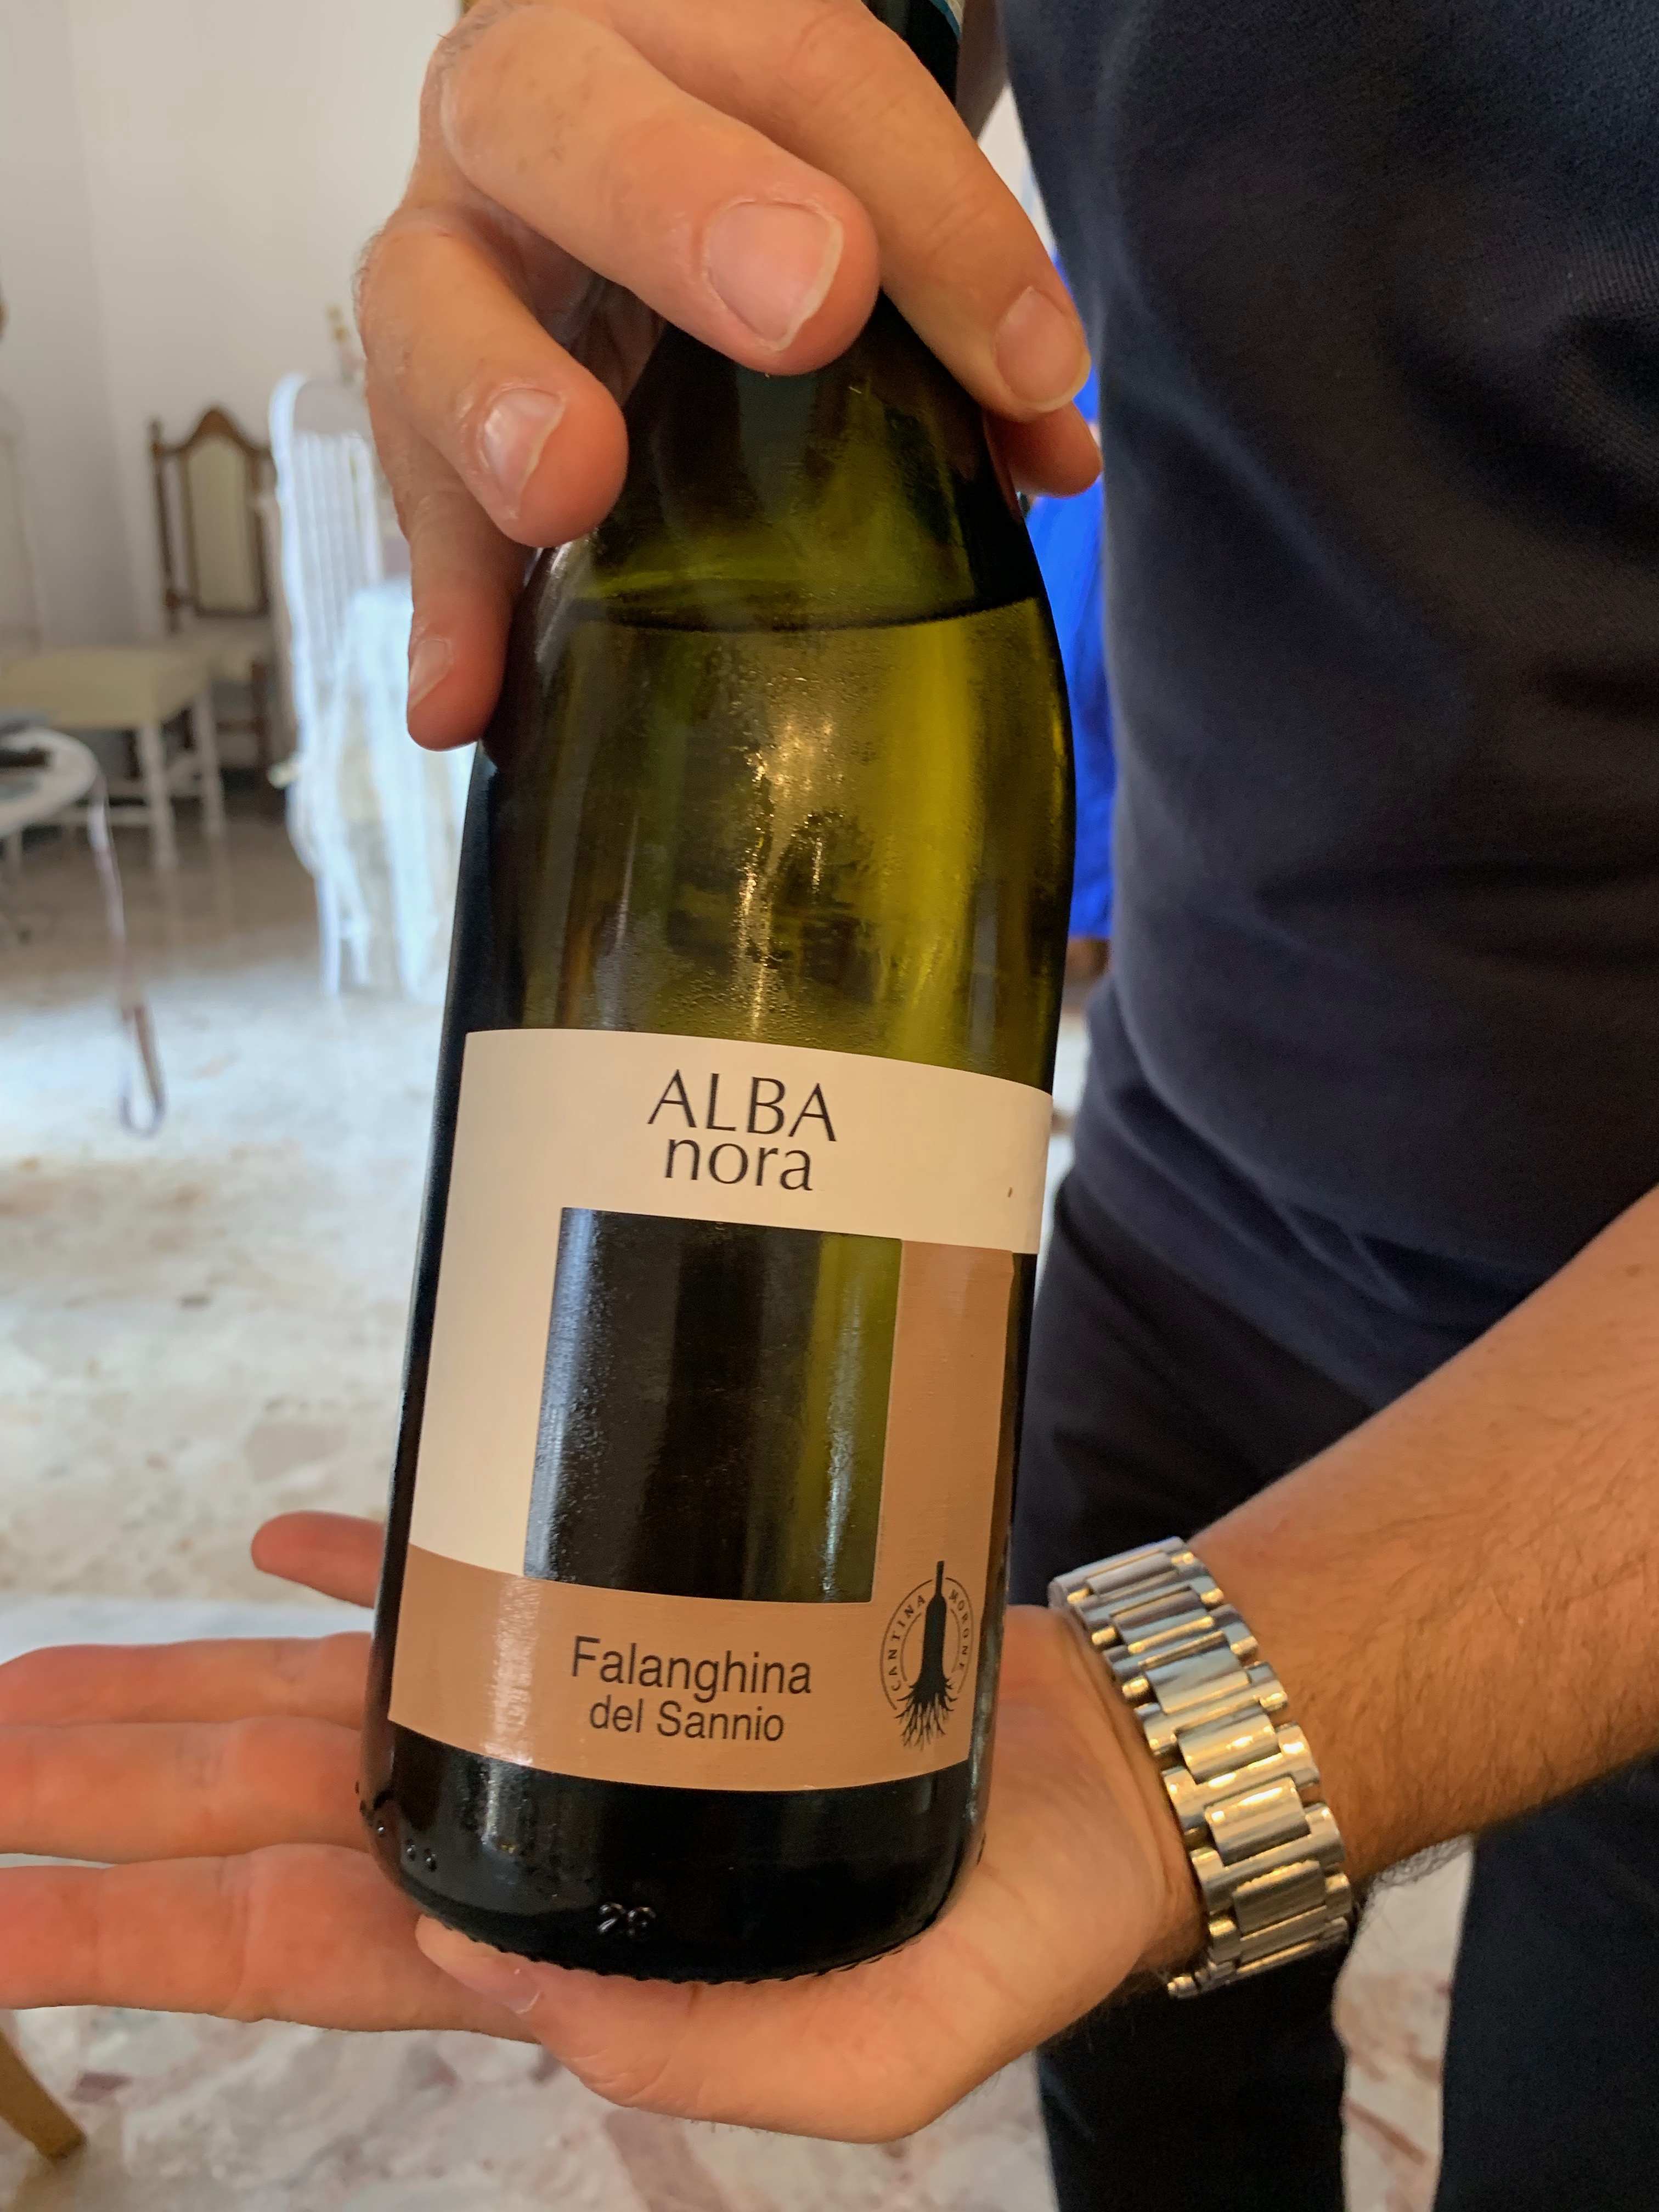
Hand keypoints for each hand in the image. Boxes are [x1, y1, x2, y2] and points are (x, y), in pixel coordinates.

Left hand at [0, 1512, 1191, 2140]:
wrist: (1076, 1783)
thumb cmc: (994, 1930)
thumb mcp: (879, 2058)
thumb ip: (697, 2068)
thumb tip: (503, 1978)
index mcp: (545, 1952)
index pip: (290, 1945)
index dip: (125, 1936)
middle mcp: (508, 1831)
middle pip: (257, 1813)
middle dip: (94, 1796)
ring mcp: (547, 1715)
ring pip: (312, 1700)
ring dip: (169, 1686)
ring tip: (26, 1679)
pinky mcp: (617, 1615)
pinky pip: (449, 1582)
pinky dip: (354, 1560)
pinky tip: (268, 1540)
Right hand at [359, 0, 1101, 751]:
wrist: (592, 163)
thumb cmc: (741, 174)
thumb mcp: (841, 183)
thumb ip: (942, 292)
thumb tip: (1048, 452)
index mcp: (669, 28)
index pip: (812, 72)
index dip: (936, 212)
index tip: (1029, 364)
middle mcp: (527, 107)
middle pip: (566, 115)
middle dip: (683, 205)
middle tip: (803, 313)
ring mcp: (440, 247)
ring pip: (424, 295)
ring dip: (498, 396)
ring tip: (562, 494)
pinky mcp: (403, 397)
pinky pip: (407, 494)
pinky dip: (441, 601)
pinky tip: (459, 703)